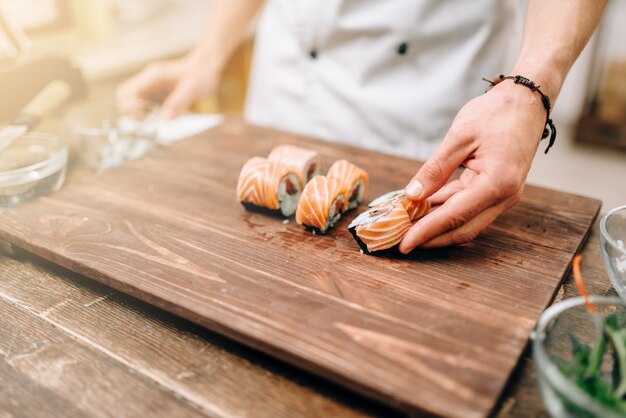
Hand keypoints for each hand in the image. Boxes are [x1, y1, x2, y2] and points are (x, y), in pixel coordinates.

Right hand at [116, 55, 218, 118]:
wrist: (207, 66)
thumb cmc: (201, 75)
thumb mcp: (193, 89)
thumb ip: (178, 102)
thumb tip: (165, 119)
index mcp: (153, 76)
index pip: (127, 92)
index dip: (133, 109)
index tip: (148, 117)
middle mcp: (148, 79)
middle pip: (123, 96)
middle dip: (132, 112)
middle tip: (150, 120)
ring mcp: (150, 85)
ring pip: (130, 100)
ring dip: (138, 113)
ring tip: (155, 119)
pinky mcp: (155, 91)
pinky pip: (141, 103)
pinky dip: (146, 112)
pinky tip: (160, 116)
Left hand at [399, 80, 546, 252]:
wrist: (528, 100)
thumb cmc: (496, 112)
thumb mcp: (459, 136)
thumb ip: (435, 169)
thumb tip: (413, 195)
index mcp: (497, 183)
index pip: (454, 216)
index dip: (426, 232)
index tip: (403, 244)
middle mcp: (505, 196)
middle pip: (463, 229)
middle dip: (431, 238)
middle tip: (400, 243)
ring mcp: (503, 195)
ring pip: (466, 221)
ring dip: (438, 226)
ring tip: (408, 227)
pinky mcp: (498, 190)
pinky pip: (469, 207)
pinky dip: (447, 211)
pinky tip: (425, 210)